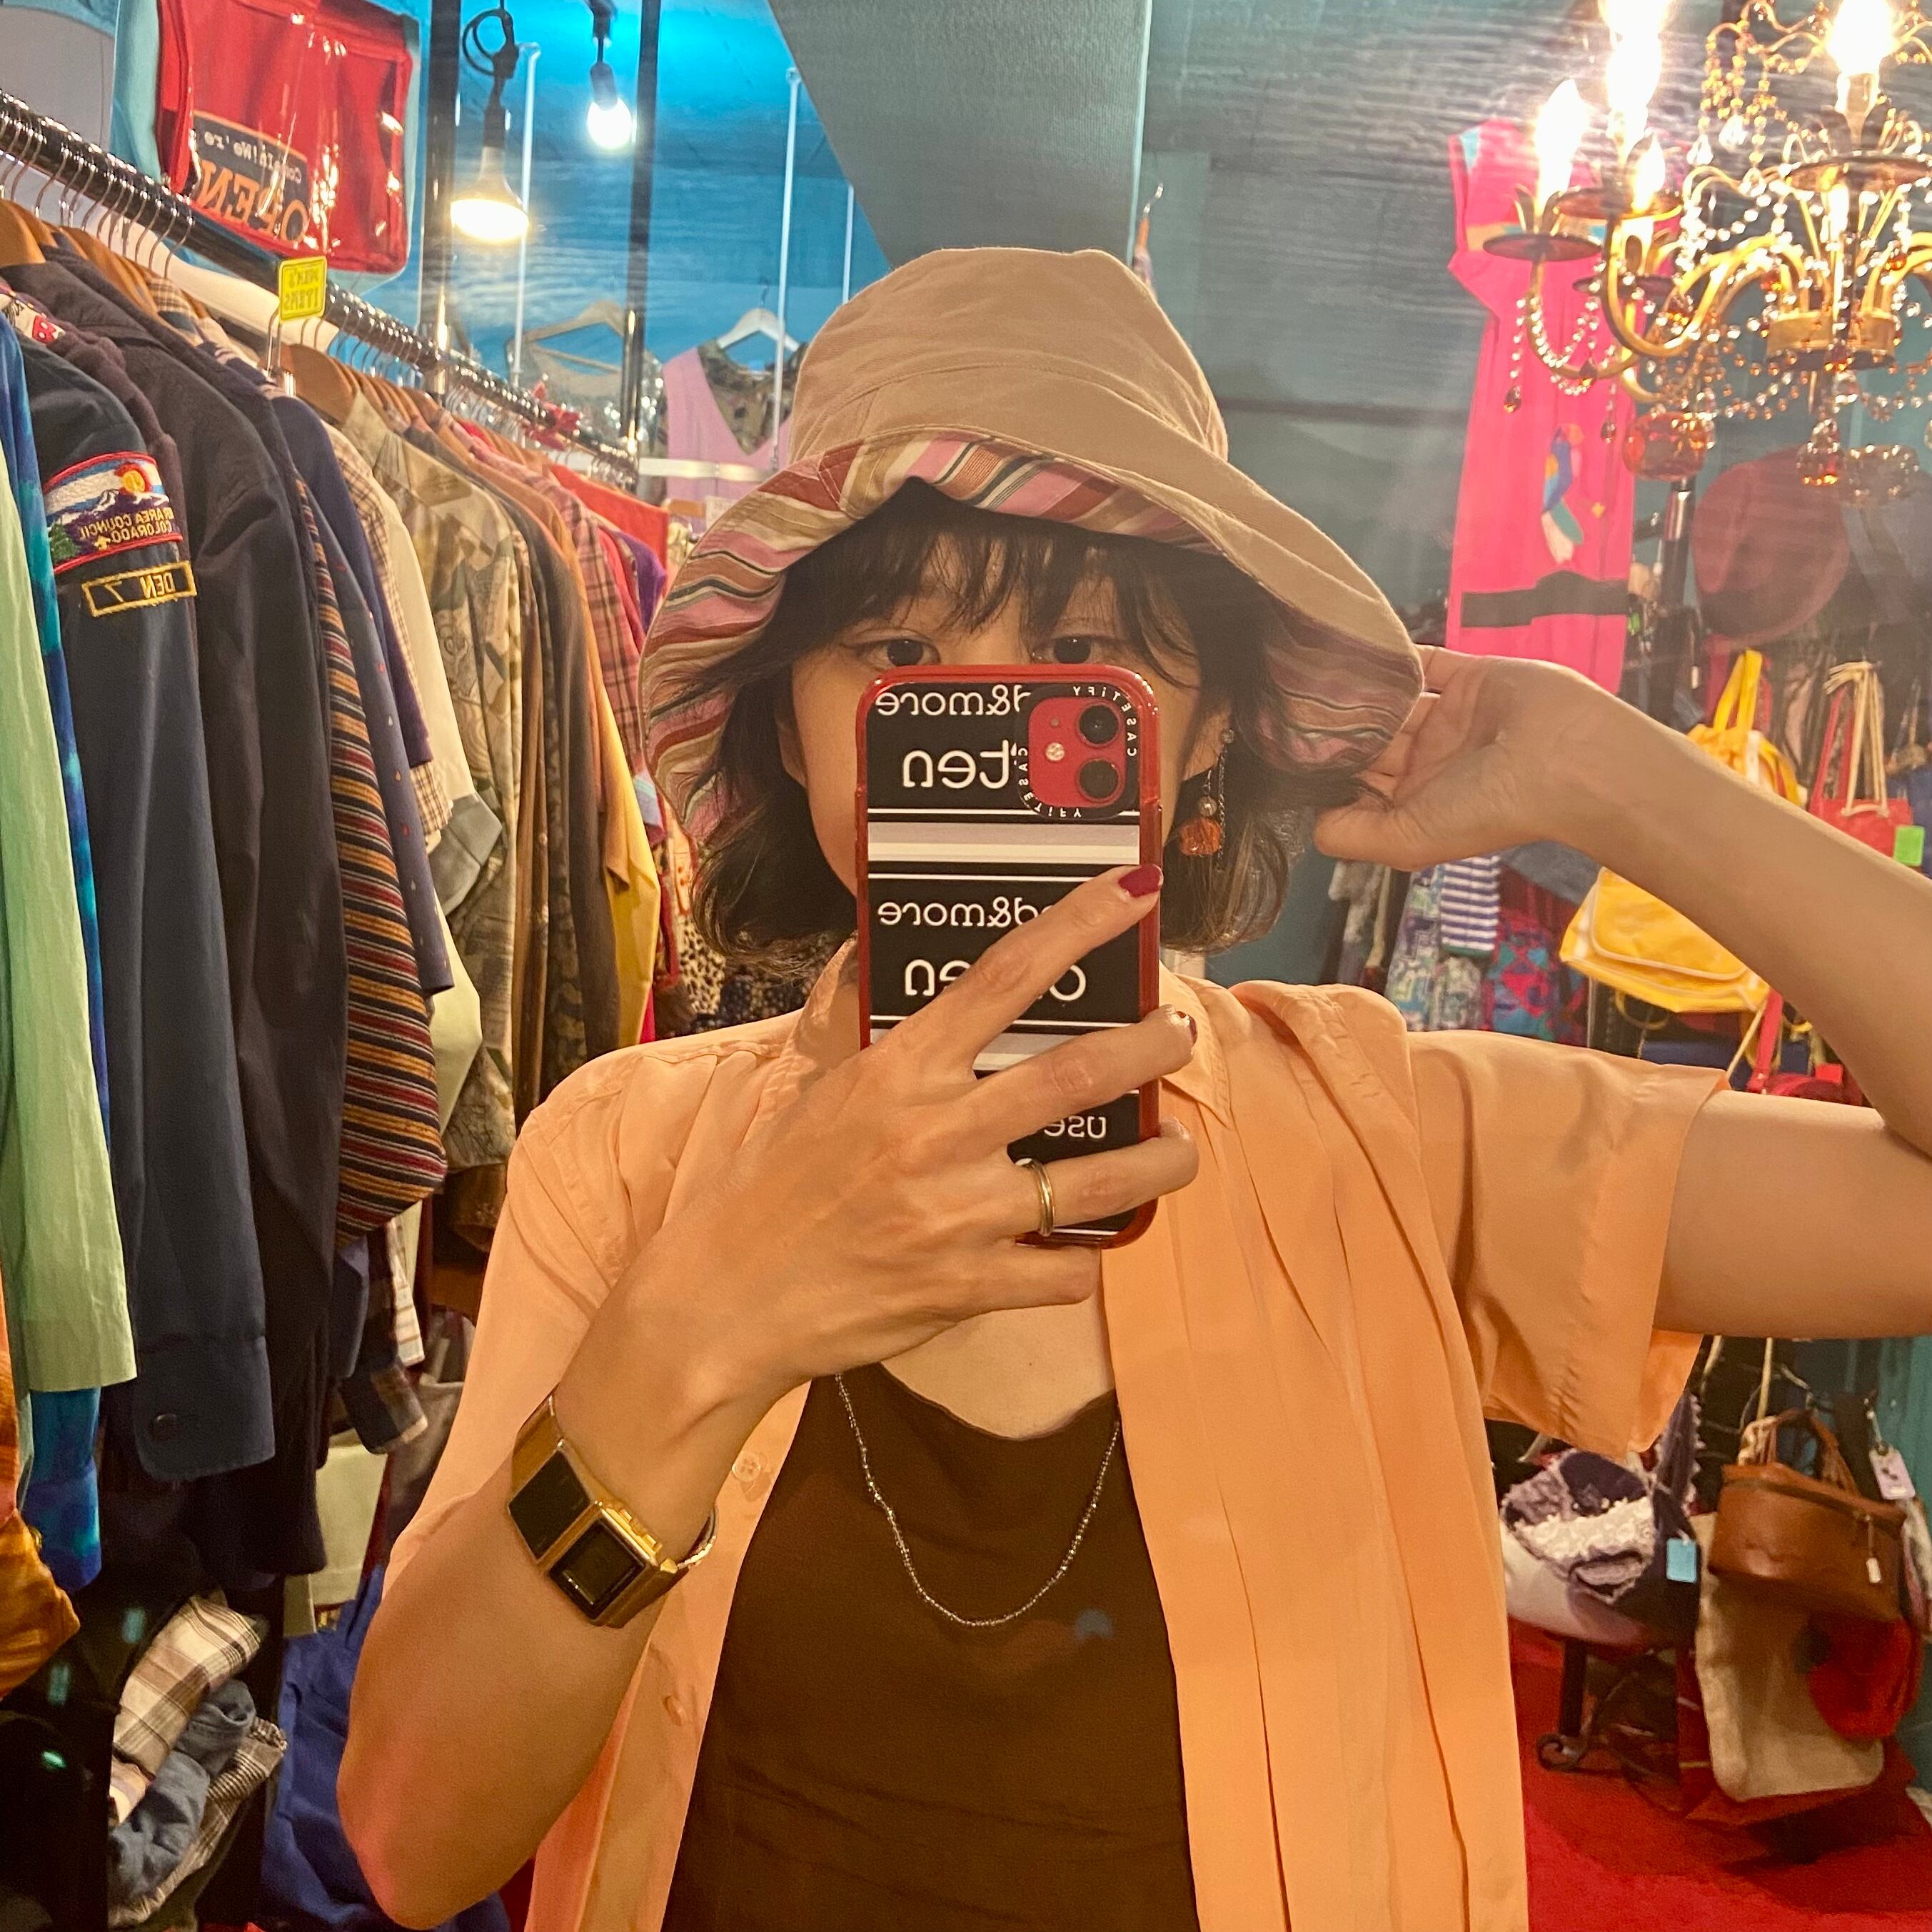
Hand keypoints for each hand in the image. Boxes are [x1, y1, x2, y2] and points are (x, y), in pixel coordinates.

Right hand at [630, 869, 1198, 1411]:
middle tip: (1179, 1033)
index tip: (1131, 893)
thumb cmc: (772, 1185)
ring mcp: (953, 1214)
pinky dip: (1086, 1261)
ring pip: (1095, 1181)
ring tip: (1178, 1147)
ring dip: (1159, 1160)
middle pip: (1074, 1073)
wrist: (726, 1298)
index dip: (1076, 926)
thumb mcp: (815, 1089)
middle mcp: (934, 1133)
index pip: (1002, 978)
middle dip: (1149, 1046)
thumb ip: (855, 1022)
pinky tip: (1089, 1248)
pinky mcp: (962, 1288)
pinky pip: (1061, 1274)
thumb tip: (865, 954)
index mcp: (898, 1071)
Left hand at [1313, 648, 1623, 870]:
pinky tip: (1357, 649)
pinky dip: (1393, 656)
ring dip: (1359, 692)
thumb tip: (1312, 828)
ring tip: (1313, 676)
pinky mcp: (1468, 677)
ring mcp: (1449, 717)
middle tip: (1287, 707)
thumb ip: (1354, 836)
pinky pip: (1423, 662)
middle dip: (1335, 729)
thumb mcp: (1409, 841)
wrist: (1563, 758)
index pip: (1359, 786)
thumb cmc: (1488, 808)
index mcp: (1416, 802)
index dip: (1327, 773)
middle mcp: (1430, 762)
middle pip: (1369, 741)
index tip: (1285, 754)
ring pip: (1389, 702)